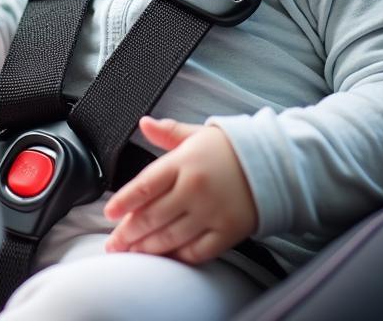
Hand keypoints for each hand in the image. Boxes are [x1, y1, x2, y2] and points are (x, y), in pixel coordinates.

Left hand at [103, 116, 256, 263]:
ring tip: (130, 253)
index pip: (145, 184)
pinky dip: (178, 257)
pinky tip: (165, 258)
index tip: (110, 213)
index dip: (124, 202)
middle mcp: (194, 188)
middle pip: (153, 215)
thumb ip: (168, 132)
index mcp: (184, 162)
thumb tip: (144, 123)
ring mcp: (210, 213)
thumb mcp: (197, 134)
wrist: (273, 163)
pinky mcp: (226, 232)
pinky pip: (196, 251)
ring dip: (146, 248)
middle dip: (129, 232)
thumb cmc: (230, 148)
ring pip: (170, 237)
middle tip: (114, 242)